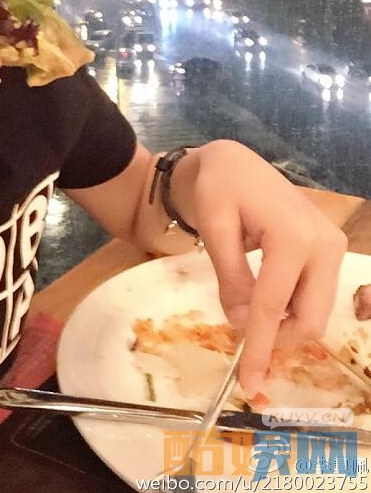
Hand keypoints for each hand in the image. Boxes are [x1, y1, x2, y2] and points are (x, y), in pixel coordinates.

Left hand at [187, 140, 347, 397]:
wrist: (235, 162)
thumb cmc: (218, 188)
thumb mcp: (214, 230)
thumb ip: (231, 278)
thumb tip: (243, 323)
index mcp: (293, 237)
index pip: (273, 306)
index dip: (258, 347)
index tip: (247, 382)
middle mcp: (324, 244)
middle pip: (309, 319)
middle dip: (276, 341)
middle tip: (241, 345)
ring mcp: (332, 247)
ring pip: (315, 312)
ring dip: (283, 326)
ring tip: (247, 315)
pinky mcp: (330, 250)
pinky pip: (315, 295)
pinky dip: (291, 309)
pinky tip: (264, 303)